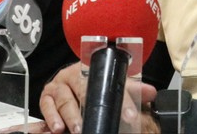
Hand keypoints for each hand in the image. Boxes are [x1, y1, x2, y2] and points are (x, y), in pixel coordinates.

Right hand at [39, 63, 157, 133]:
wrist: (70, 79)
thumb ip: (131, 90)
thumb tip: (150, 92)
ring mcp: (59, 85)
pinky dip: (52, 117)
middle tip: (97, 123)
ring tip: (78, 129)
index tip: (130, 116)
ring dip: (71, 116)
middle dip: (92, 110)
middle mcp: (73, 74)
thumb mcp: (113, 84)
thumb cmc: (92, 82)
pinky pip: (46, 106)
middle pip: (84, 91)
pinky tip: (58, 128)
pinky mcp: (46, 96)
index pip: (110, 83)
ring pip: (64, 100)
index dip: (121, 100)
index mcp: (92, 68)